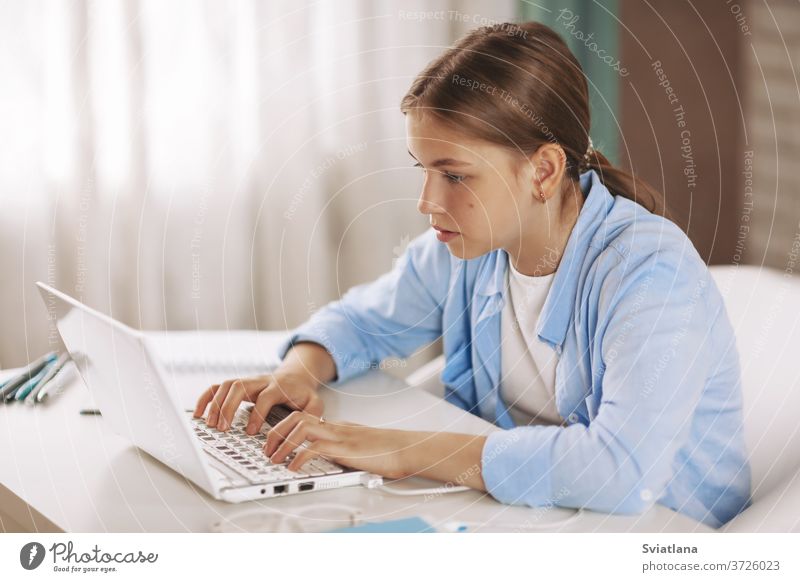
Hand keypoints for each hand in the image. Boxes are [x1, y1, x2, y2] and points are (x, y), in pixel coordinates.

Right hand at [193, 370, 323, 433]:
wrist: (297, 376)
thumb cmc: (303, 394)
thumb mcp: (315, 404)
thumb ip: (313, 415)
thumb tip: (302, 431)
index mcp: (279, 387)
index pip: (265, 397)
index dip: (257, 414)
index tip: (250, 432)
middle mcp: (260, 381)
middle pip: (239, 386)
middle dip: (228, 407)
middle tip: (223, 429)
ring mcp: (248, 381)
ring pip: (227, 385)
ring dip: (216, 404)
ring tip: (210, 425)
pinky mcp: (238, 385)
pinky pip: (218, 387)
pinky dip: (206, 398)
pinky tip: (198, 413)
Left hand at [264, 410, 414, 479]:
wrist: (406, 449)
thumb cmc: (387, 450)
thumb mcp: (358, 446)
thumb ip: (341, 447)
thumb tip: (326, 456)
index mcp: (337, 426)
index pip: (303, 417)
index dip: (282, 426)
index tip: (271, 440)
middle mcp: (335, 428)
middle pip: (296, 417)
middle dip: (275, 432)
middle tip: (266, 449)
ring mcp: (340, 437)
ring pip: (301, 428)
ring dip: (282, 443)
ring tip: (274, 459)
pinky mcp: (345, 450)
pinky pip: (315, 449)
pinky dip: (298, 458)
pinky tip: (293, 468)